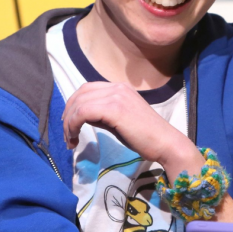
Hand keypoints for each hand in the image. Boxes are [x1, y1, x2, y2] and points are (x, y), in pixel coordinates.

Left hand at [62, 82, 202, 173]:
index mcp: (120, 88)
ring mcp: (116, 96)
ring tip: (70, 140)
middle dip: (68, 114)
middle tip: (67, 134)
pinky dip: (73, 125)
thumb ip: (103, 115)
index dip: (74, 105)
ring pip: (79, 103)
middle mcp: (117, 87)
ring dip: (69, 123)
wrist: (165, 143)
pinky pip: (83, 112)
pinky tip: (75, 139)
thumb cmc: (146, 137)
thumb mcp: (120, 122)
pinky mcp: (114, 108)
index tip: (70, 124)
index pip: (87, 89)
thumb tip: (84, 117)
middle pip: (80, 93)